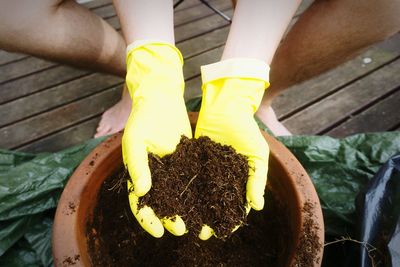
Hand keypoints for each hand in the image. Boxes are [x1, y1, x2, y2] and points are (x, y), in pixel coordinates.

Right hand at [122, 42, 191, 237]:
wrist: (161, 99)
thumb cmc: (143, 118)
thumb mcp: (136, 140)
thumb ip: (137, 166)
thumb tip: (143, 193)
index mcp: (139, 174)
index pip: (140, 203)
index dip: (148, 219)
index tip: (159, 232)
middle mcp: (156, 175)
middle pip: (163, 203)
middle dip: (171, 218)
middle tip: (182, 229)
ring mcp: (173, 169)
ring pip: (179, 195)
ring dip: (187, 210)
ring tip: (198, 224)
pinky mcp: (188, 161)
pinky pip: (193, 180)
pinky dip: (199, 192)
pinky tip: (209, 202)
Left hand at [195, 58, 269, 239]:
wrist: (226, 105)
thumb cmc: (246, 129)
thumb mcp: (257, 153)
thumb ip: (257, 179)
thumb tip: (257, 207)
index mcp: (241, 179)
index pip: (237, 206)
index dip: (231, 221)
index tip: (222, 233)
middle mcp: (223, 178)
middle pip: (216, 205)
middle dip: (209, 220)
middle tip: (201, 233)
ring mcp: (207, 170)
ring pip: (200, 196)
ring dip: (195, 211)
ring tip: (187, 223)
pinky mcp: (193, 160)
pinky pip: (188, 178)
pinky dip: (183, 191)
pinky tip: (177, 203)